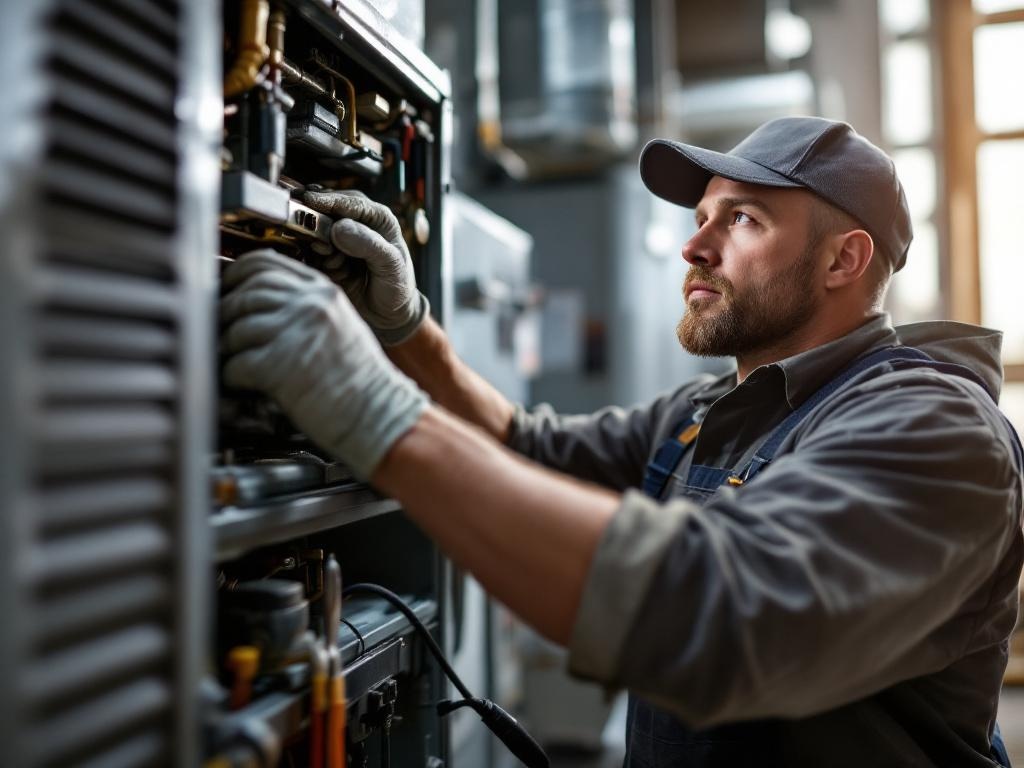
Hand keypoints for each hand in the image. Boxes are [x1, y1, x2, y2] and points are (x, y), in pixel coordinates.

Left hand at [219, 249, 427, 478]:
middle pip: (246, 291)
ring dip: (227, 346)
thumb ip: (305, 307)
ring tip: (231, 359)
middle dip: (225, 310)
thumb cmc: (361, 380)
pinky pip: (237, 362)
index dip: (236, 273)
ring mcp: (295, 333)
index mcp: (324, 292)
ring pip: (237, 326)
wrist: (380, 414)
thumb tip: (256, 303)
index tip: (226, 286)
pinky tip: (239, 382)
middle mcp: (310, 305)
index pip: (266, 263)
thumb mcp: (339, 326)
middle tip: (218, 327)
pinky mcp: (280, 366)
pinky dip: (231, 374)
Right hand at [303, 189, 428, 345]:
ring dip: (322, 250)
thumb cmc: (398, 287)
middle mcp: (357, 225)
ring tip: (338, 265)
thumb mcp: (391, 265)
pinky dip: (320, 263)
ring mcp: (340, 241)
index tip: (310, 202)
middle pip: (327, 213)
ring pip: (316, 234)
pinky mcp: (328, 258)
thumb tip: (339, 228)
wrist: (390, 315)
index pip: (349, 202)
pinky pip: (312, 254)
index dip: (328, 201)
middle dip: (321, 229)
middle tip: (325, 247)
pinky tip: (338, 274)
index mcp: (378, 218)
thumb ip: (369, 244)